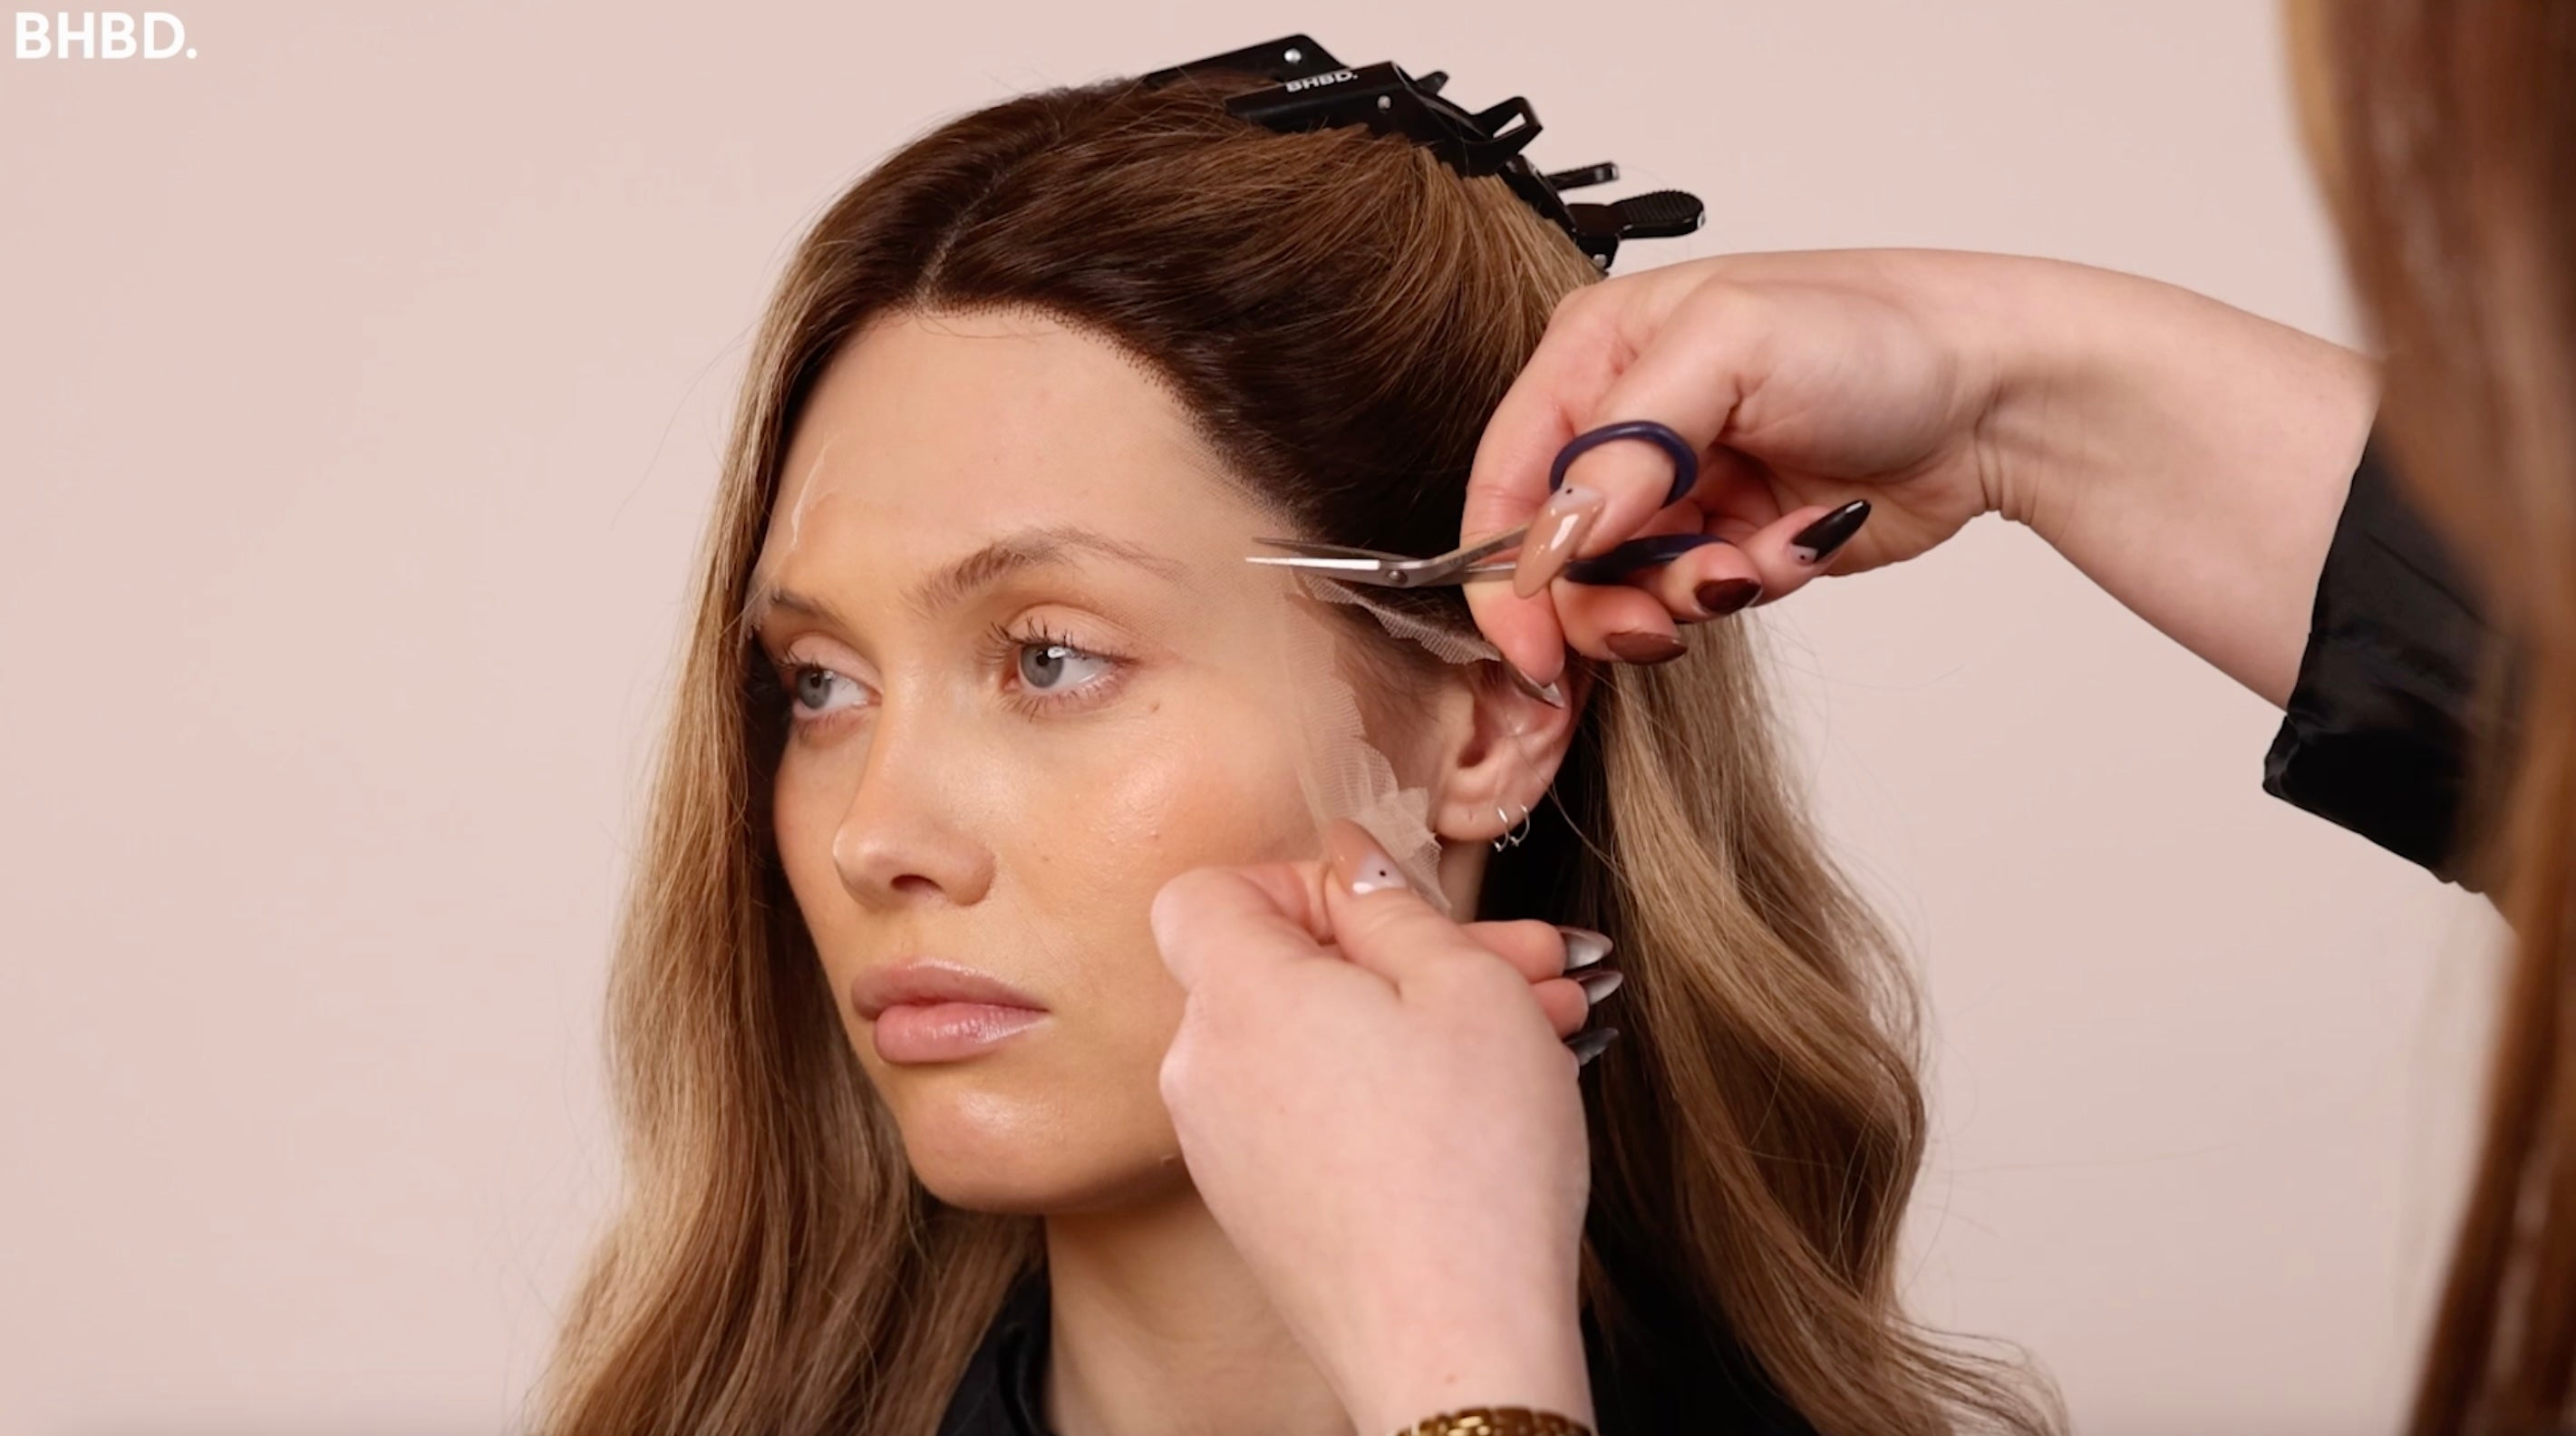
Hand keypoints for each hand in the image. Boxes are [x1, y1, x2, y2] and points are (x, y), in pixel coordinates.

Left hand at [1150, 820, 1601, 1435]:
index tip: (1389, 909)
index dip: (1298, 881)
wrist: (1455, 1350)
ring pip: (1313, 1043)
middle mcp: (1203, 1071)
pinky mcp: (1257, 1211)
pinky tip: (1487, 1104)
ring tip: (1538, 1030)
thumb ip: (1393, 903)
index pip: (1208, 891)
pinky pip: (1311, 1113)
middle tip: (1524, 961)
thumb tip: (1350, 860)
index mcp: (1236, 996)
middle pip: (1281, 969)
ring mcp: (1222, 1150)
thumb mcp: (1463, 987)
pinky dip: (1387, 1092)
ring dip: (1416, 1022)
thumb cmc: (1471, 1167)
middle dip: (1405, 953)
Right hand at [1466, 249, 2377, 701]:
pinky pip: (1698, 600)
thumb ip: (1625, 442)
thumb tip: (1551, 534)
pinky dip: (1746, 588)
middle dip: (1606, 599)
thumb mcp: (1732, 354)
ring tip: (1749, 567)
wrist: (2000, 392)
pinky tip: (1797, 545)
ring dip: (1684, 597)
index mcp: (1598, 352)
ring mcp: (1680, 485)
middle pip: (1555, 552)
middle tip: (1662, 618)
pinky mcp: (1732, 539)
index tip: (1531, 648)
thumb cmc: (1878, 335)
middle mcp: (1627, 421)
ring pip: (1623, 590)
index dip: (1507, 570)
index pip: (1507, 475)